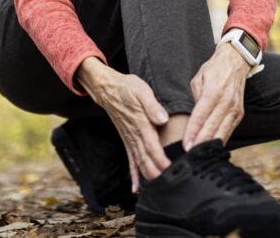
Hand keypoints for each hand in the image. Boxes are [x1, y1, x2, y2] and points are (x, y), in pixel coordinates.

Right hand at [76, 58, 170, 192]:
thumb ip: (153, 106)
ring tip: (158, 191)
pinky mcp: (127, 140)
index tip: (171, 171)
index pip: (152, 147)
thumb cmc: (128, 88)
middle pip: (146, 160)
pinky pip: (130, 160)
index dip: (161, 161)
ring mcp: (129, 139)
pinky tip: (136, 189)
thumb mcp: (142, 91)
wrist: (108, 89)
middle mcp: (134, 135)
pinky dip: (134, 175)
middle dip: (157, 174)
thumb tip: (163, 119)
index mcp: (141, 124)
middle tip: (170, 186)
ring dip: (148, 177)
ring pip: (139, 163)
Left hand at [182, 43, 249, 149]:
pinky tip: (210, 150)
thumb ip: (195, 98)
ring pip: (222, 133)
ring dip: (210, 145)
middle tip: (189, 156)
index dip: (192, 132)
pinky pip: (228, 131)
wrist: (236, 61)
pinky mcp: (239, 114)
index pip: (201, 116)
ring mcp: (235, 109)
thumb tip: (192, 118)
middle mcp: (227, 102)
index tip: (185, 145)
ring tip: (198, 157)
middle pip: (212, 128)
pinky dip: (219, 141)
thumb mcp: (198, 78)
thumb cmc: (213, 69)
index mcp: (214, 91)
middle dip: (200, 143)